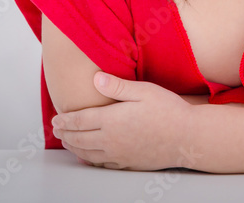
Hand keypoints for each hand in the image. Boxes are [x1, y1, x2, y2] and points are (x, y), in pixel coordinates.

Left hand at [52, 72, 196, 170]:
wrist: (188, 138)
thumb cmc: (169, 111)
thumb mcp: (144, 91)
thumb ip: (117, 87)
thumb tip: (96, 79)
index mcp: (112, 120)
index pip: (80, 121)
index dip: (65, 120)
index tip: (56, 119)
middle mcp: (111, 140)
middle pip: (80, 139)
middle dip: (65, 134)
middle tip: (56, 129)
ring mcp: (119, 155)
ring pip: (88, 153)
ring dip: (74, 147)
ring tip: (67, 142)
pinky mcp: (128, 164)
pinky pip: (102, 164)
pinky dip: (89, 160)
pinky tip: (88, 157)